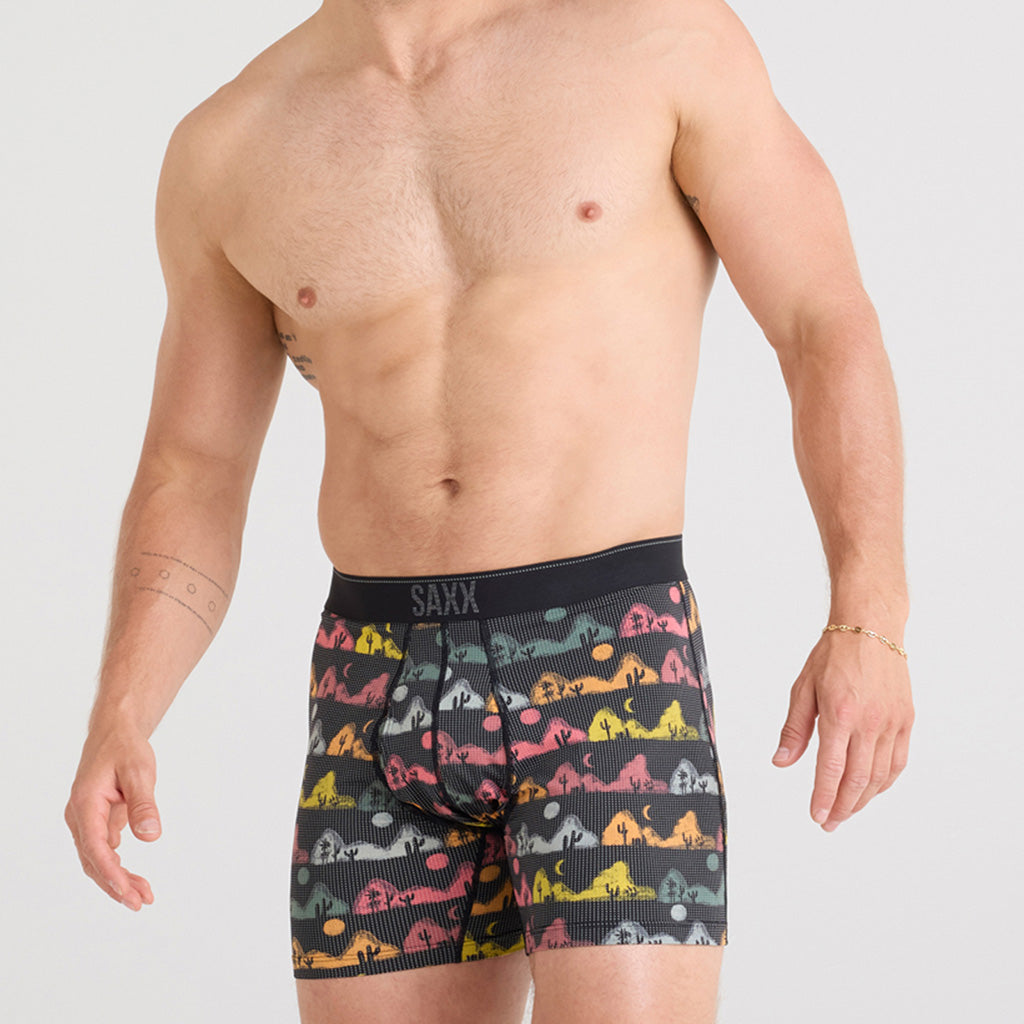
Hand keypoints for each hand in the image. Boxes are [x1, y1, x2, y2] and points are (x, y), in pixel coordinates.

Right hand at [64, 724, 160, 909]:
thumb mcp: (139, 771)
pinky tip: (134, 879)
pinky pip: (104, 850)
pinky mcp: (96, 821)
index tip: (128, 892)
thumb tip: (150, 836)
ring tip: (144, 895)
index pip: (95, 847)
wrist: (114, 733)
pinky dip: (118, 866)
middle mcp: (79, 816)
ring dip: (118, 879)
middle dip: (116, 884)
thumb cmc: (125, 748)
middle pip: (94, 860)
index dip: (111, 873)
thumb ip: (144, 803)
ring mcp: (86, 820)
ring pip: (98, 858)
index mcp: (86, 804)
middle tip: (141, 902)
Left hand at [771, 629, 913, 829]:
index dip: (824, 797)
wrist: (870, 629)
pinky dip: (884, 782)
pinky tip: (871, 790)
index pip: (832, 768)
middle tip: (830, 822)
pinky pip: (898, 761)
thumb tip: (781, 761)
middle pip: (858, 779)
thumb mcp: (803, 688)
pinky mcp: (905, 720)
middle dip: (843, 807)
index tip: (817, 816)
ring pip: (880, 775)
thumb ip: (794, 729)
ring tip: (847, 811)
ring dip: (863, 799)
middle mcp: (870, 722)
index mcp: (840, 714)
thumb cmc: (834, 655)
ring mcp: (892, 723)